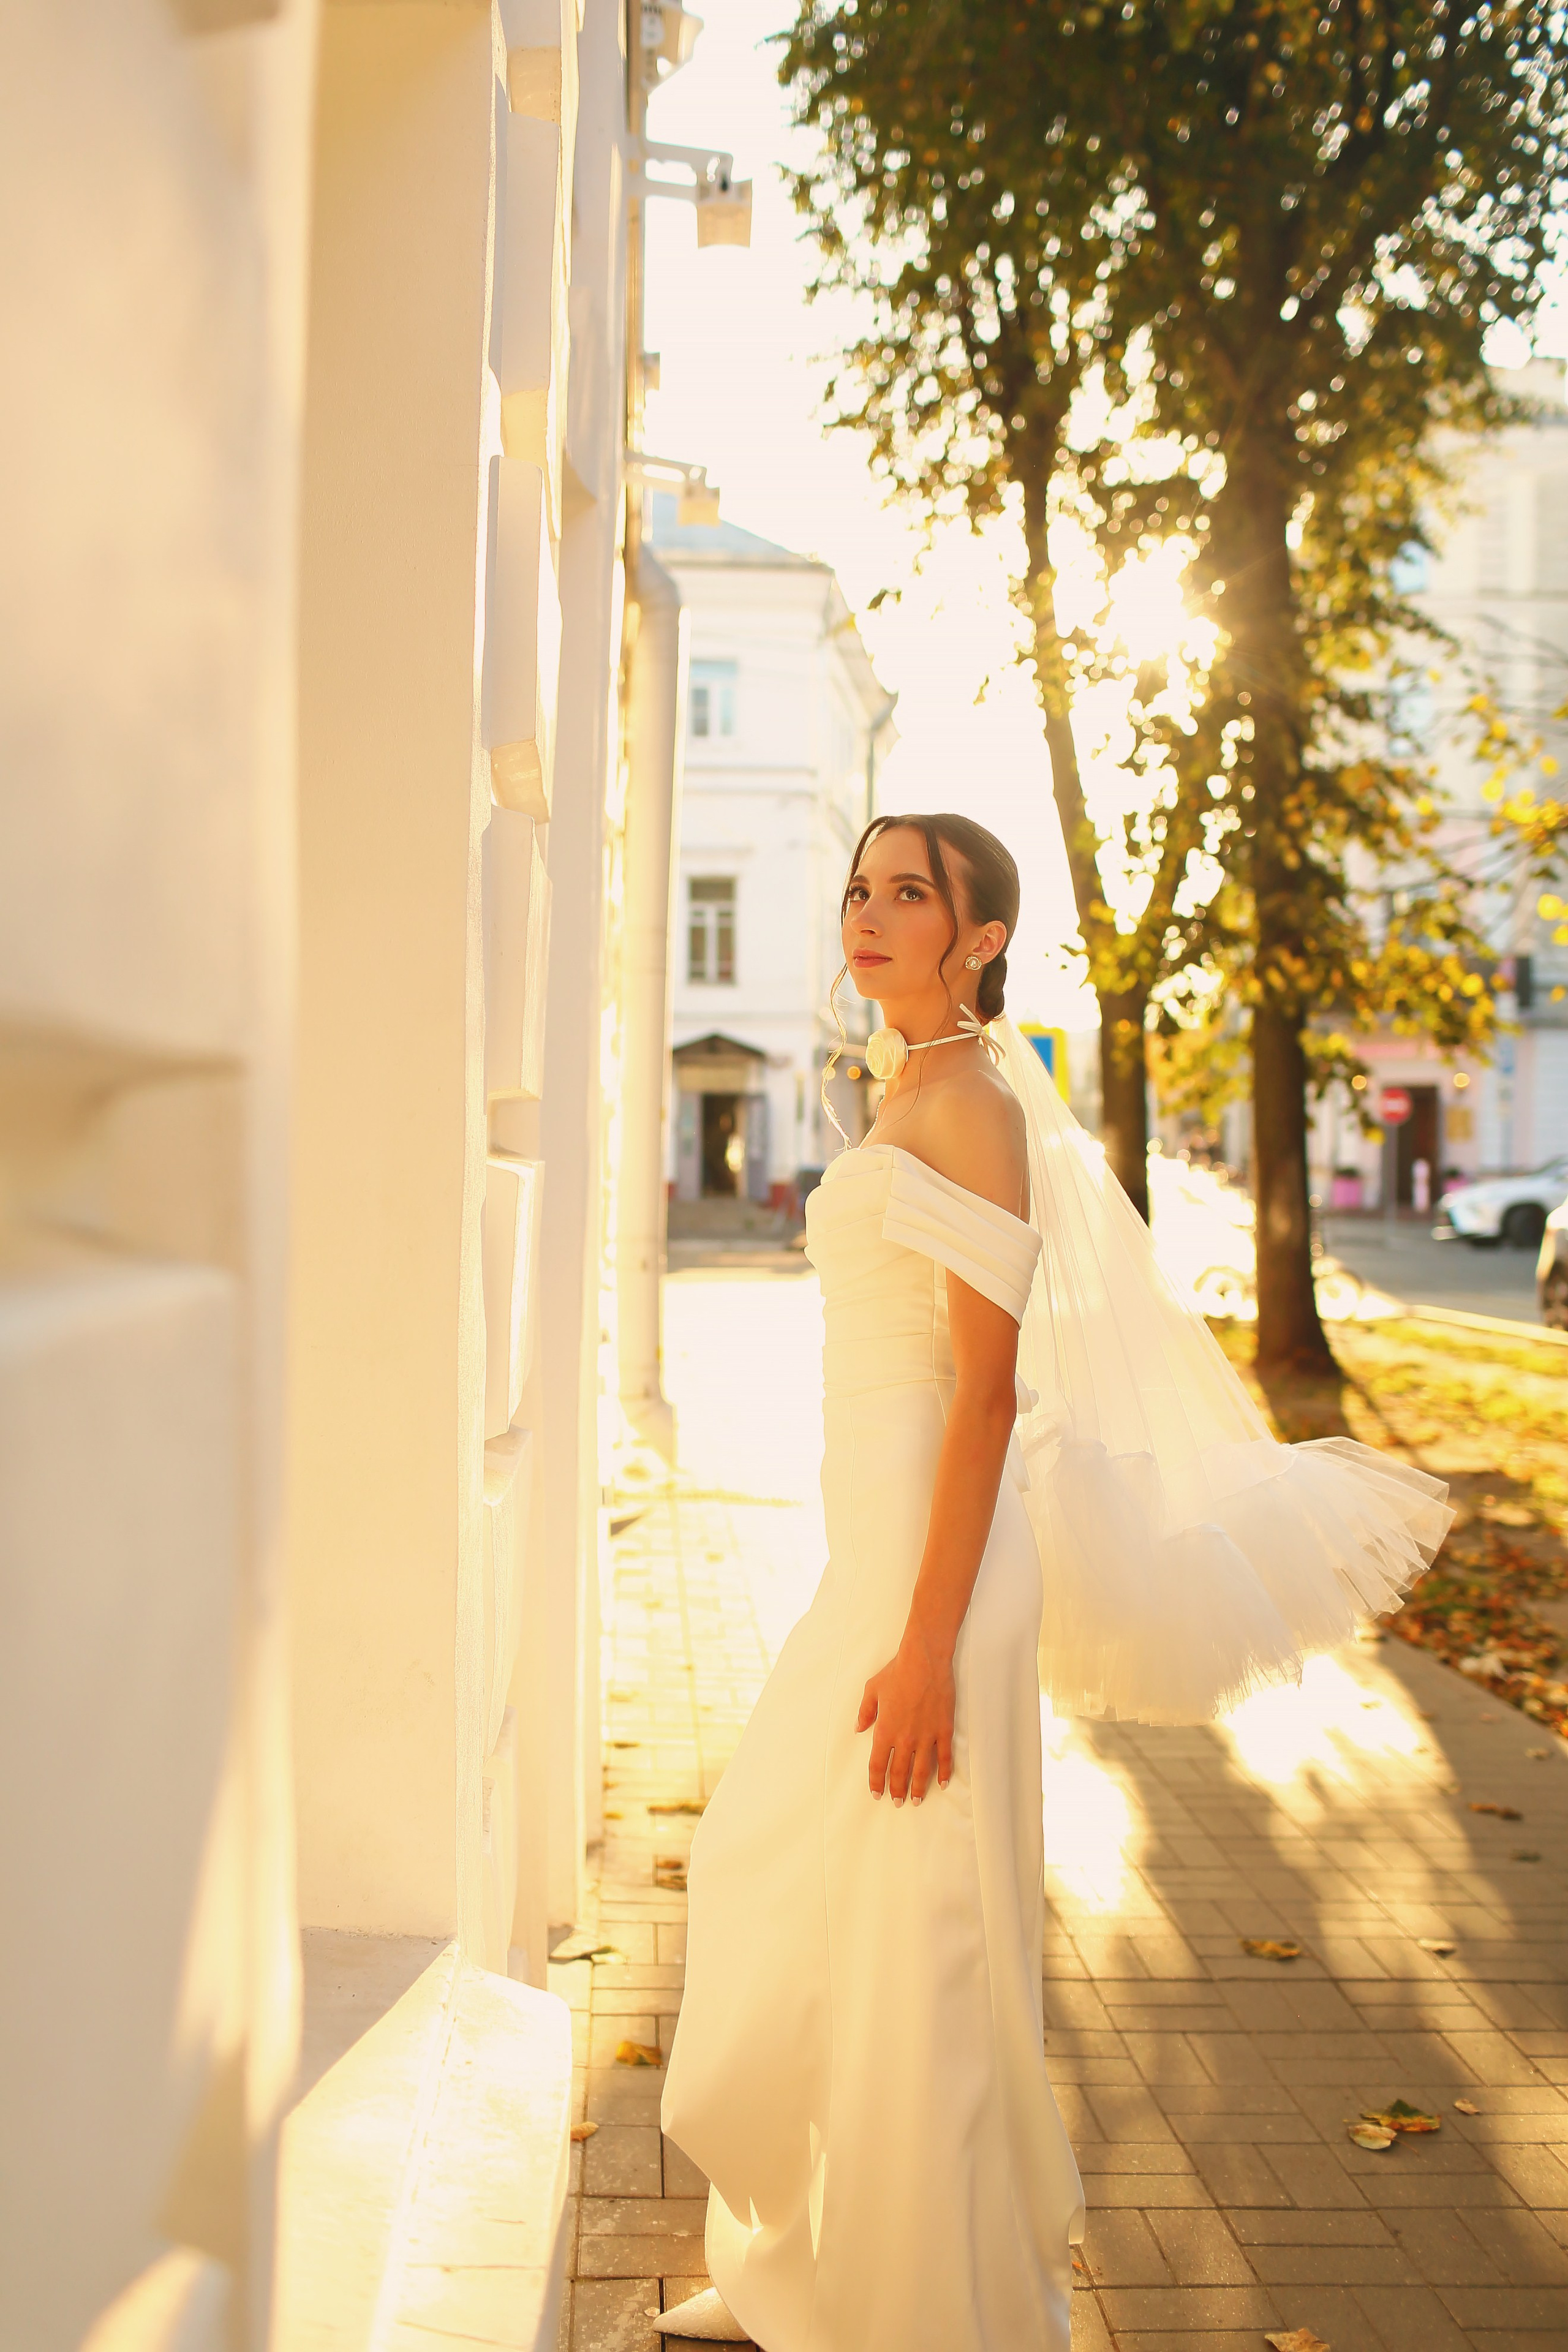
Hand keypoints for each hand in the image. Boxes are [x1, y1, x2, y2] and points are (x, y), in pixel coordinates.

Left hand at [856, 1627, 954, 1804]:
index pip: (878, 1765)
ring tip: (916, 1801)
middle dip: (897, 1790)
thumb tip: (858, 1728)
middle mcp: (905, 1738)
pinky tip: (942, 1784)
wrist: (924, 1661)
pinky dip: (944, 1772)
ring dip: (918, 1788)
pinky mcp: (944, 1729)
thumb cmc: (896, 1672)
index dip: (876, 1782)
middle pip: (899, 1772)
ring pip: (922, 1770)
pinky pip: (944, 1757)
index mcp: (884, 1730)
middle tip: (897, 1802)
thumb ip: (864, 1712)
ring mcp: (926, 1736)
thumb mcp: (872, 1690)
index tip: (876, 1793)